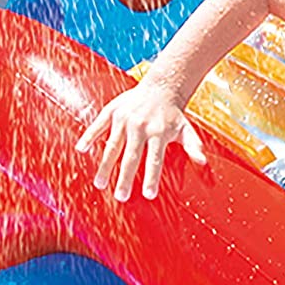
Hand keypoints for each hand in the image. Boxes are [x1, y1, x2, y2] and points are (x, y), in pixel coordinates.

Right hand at [76, 83, 207, 201]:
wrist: (161, 87)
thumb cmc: (172, 115)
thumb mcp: (186, 129)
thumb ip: (193, 146)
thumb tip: (202, 162)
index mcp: (159, 133)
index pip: (154, 160)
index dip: (151, 177)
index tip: (148, 195)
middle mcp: (140, 126)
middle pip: (131, 157)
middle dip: (125, 178)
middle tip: (120, 197)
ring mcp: (124, 119)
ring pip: (112, 145)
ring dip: (105, 166)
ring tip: (99, 184)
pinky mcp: (112, 111)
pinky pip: (98, 125)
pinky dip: (89, 136)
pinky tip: (81, 149)